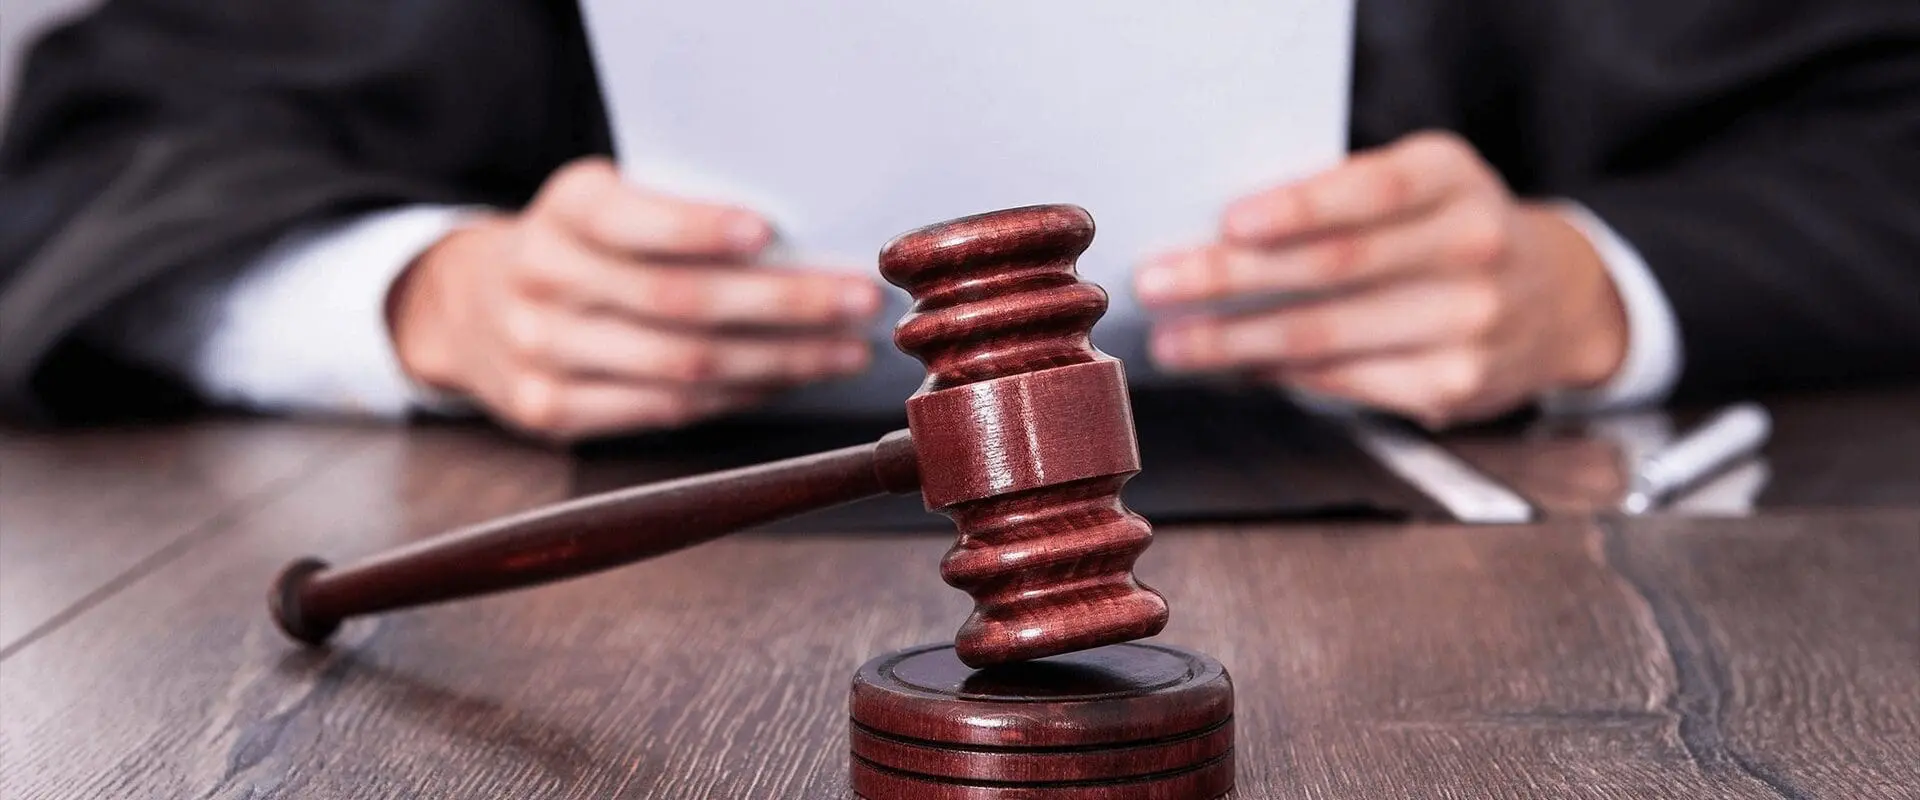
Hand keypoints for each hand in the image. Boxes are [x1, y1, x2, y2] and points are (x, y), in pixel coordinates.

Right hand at [387, 157, 881, 441]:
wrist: (465, 305)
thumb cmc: (578, 246)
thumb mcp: (604, 202)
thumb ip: (676, 213)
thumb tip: (801, 243)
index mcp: (565, 210)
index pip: (632, 219)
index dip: (696, 228)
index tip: (766, 231)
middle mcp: (543, 277)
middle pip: (678, 301)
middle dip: (782, 304)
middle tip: (856, 302)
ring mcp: (540, 350)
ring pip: (681, 366)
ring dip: (779, 362)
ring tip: (844, 351)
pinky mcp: (548, 409)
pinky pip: (664, 409)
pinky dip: (736, 397)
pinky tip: (785, 381)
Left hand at [1135, 131, 1628, 427]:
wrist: (1555, 300)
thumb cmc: (1447, 230)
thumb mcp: (1418, 186)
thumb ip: (1340, 198)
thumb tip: (1219, 234)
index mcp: (1453, 178)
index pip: (1372, 191)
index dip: (1300, 208)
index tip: (1230, 222)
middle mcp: (1471, 248)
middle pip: (1333, 269)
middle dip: (1231, 279)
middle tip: (1159, 284)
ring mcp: (1468, 324)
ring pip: (1326, 336)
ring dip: (1234, 341)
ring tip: (1174, 341)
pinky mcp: (1451, 386)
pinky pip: (1341, 379)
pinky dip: (1277, 373)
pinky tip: (1233, 366)